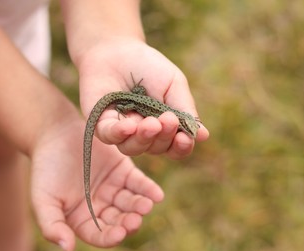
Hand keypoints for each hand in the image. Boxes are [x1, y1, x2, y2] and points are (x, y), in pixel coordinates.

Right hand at [30, 115, 163, 250]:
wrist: (54, 133)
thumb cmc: (45, 167)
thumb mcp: (43, 197)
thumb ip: (52, 224)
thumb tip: (68, 248)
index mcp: (81, 219)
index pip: (98, 235)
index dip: (109, 237)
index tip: (119, 233)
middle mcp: (100, 207)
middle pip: (118, 221)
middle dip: (128, 222)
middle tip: (136, 220)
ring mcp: (113, 189)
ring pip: (130, 203)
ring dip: (139, 206)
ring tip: (146, 205)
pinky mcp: (124, 171)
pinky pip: (138, 183)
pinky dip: (147, 189)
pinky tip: (156, 194)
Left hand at [78, 38, 208, 159]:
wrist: (117, 48)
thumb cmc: (148, 68)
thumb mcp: (173, 85)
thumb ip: (185, 109)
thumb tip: (204, 136)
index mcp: (162, 128)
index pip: (173, 147)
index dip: (180, 147)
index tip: (185, 138)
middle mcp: (141, 134)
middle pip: (155, 148)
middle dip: (164, 137)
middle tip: (168, 119)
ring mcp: (120, 131)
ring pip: (132, 148)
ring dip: (144, 138)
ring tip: (152, 123)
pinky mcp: (100, 123)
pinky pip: (109, 135)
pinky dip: (119, 133)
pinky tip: (129, 126)